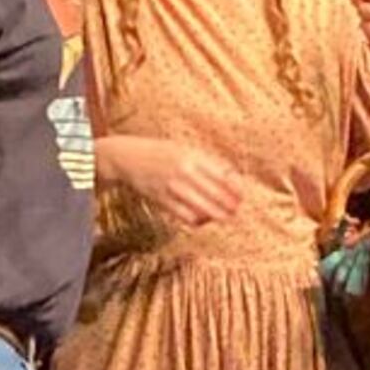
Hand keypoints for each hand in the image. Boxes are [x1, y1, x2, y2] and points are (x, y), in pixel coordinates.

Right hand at [100, 136, 241, 226]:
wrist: (127, 158)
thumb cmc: (160, 152)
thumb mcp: (184, 148)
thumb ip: (206, 162)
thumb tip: (232, 178)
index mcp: (192, 156)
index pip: (223, 175)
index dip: (237, 188)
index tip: (242, 195)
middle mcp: (183, 171)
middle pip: (216, 194)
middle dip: (230, 205)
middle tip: (237, 210)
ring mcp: (172, 187)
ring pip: (203, 208)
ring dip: (217, 215)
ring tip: (225, 218)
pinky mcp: (162, 201)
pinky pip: (186, 216)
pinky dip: (198, 220)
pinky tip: (203, 219)